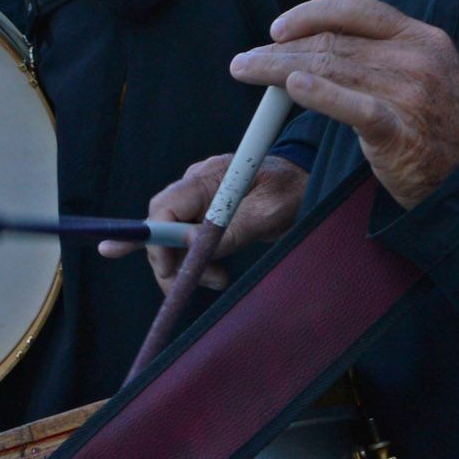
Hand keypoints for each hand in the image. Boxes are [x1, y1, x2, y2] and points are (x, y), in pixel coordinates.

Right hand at [99, 153, 308, 291]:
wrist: (301, 185)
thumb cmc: (289, 191)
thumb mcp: (267, 213)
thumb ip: (231, 229)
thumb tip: (191, 244)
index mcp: (207, 177)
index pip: (163, 206)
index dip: (157, 239)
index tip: (168, 268)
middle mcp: (195, 186)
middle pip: (160, 225)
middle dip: (170, 259)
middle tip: (197, 281)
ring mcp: (197, 200)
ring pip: (171, 239)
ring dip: (186, 266)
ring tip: (219, 279)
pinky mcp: (203, 215)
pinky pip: (185, 242)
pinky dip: (195, 262)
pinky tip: (216, 274)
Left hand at [229, 0, 458, 209]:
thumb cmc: (440, 127)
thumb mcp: (421, 75)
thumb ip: (379, 57)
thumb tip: (315, 49)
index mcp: (421, 37)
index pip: (357, 10)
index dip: (310, 14)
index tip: (277, 28)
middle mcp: (416, 58)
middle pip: (335, 42)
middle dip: (282, 48)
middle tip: (247, 59)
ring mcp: (410, 93)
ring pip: (332, 69)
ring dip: (280, 70)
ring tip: (247, 70)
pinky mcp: (400, 131)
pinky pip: (353, 106)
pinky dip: (320, 94)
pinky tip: (292, 87)